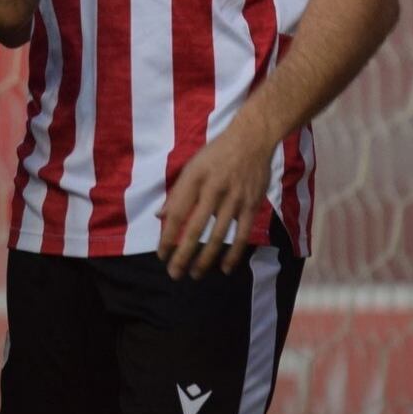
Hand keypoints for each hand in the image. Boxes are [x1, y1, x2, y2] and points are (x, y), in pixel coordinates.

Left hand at [157, 119, 272, 279]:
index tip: (161, 255)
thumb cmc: (216, 153)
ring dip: (205, 259)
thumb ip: (177, 193)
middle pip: (195, 228)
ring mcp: (234, 199)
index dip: (167, 236)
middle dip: (183, 254)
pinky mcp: (252, 205)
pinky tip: (225, 268)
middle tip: (174, 274)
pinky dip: (234, 254)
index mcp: (193, 180)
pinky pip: (242, 234)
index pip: (176, 213)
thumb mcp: (191, 167)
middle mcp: (212, 190)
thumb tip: (160, 216)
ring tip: (195, 274)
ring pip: (218, 235)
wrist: (251, 139)